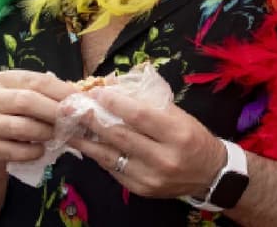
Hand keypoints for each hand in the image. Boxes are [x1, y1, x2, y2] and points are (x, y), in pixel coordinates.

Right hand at [0, 70, 77, 166]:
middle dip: (55, 112)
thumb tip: (85, 97)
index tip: (82, 101)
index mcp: (4, 80)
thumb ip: (53, 94)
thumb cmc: (20, 115)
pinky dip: (34, 151)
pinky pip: (16, 151)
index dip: (63, 91)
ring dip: (46, 132)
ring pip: (21, 127)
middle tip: (74, 121)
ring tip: (57, 135)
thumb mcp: (33, 98)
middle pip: (27, 101)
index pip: (37, 81)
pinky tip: (40, 149)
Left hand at [67, 88, 226, 199]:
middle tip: (72, 106)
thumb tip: (117, 88)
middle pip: (120, 136)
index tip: (97, 92)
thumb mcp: (180, 116)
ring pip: (110, 156)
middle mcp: (164, 158)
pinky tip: (86, 144)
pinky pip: (113, 170)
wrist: (209, 174)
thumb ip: (150, 104)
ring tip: (67, 126)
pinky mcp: (141, 189)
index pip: (140, 116)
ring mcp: (150, 177)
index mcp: (178, 133)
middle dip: (92, 119)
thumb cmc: (193, 138)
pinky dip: (98, 155)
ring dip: (85, 139)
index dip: (115, 103)